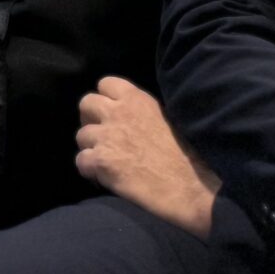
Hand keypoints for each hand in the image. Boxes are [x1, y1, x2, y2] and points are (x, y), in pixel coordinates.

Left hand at [73, 77, 217, 241]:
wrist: (194, 189)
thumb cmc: (188, 157)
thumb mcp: (167, 120)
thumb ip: (143, 114)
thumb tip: (130, 118)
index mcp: (136, 99)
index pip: (105, 83)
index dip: (106, 100)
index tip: (113, 115)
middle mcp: (117, 112)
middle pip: (86, 104)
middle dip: (91, 119)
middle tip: (103, 137)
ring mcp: (106, 136)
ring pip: (81, 136)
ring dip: (91, 148)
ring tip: (107, 162)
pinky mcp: (101, 161)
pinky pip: (80, 162)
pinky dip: (90, 171)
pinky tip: (104, 179)